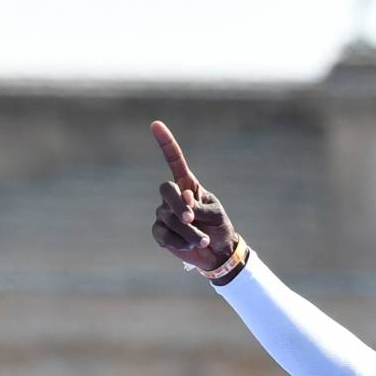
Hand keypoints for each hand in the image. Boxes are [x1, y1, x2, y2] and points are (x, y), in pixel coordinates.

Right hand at [149, 120, 238, 271]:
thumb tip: (184, 204)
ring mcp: (163, 214)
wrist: (217, 252)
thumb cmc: (219, 227)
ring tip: (202, 239)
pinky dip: (181, 241)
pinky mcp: (160, 232)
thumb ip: (200, 208)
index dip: (166, 143)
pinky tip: (191, 245)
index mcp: (189, 185)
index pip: (174, 161)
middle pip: (165, 190)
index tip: (155, 124)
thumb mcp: (216, 214)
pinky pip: (164, 235)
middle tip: (191, 217)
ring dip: (188, 230)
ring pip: (168, 217)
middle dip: (178, 204)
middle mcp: (173, 197)